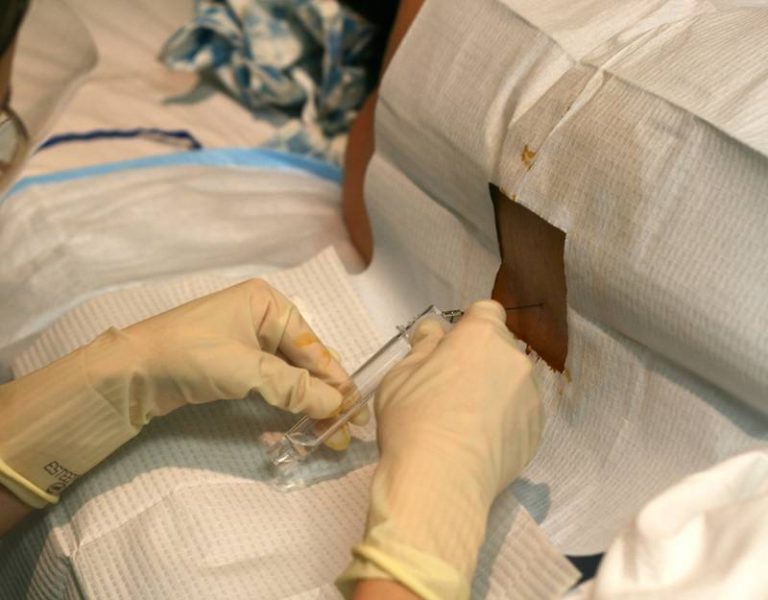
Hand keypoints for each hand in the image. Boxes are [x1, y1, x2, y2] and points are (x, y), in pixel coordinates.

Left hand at [0, 280, 347, 507]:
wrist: (129, 372)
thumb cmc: (190, 356)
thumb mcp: (247, 369)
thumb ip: (293, 387)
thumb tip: (336, 406)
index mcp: (269, 303)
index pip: (313, 347)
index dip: (336, 382)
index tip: (357, 413)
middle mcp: (263, 317)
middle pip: (305, 361)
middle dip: (325, 397)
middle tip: (346, 431)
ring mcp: (248, 341)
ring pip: (290, 375)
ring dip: (307, 404)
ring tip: (327, 434)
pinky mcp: (235, 364)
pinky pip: (271, 383)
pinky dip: (285, 403)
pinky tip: (298, 423)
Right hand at [338, 300, 543, 599]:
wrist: (440, 482)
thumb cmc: (413, 419)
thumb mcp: (400, 375)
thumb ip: (424, 346)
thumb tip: (435, 332)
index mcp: (482, 335)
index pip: (486, 311)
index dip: (467, 328)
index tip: (450, 350)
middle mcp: (515, 358)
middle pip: (500, 348)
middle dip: (481, 360)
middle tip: (451, 390)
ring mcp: (531, 396)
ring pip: (512, 382)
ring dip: (495, 391)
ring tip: (466, 424)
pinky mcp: (536, 432)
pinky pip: (519, 415)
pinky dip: (504, 422)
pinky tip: (480, 444)